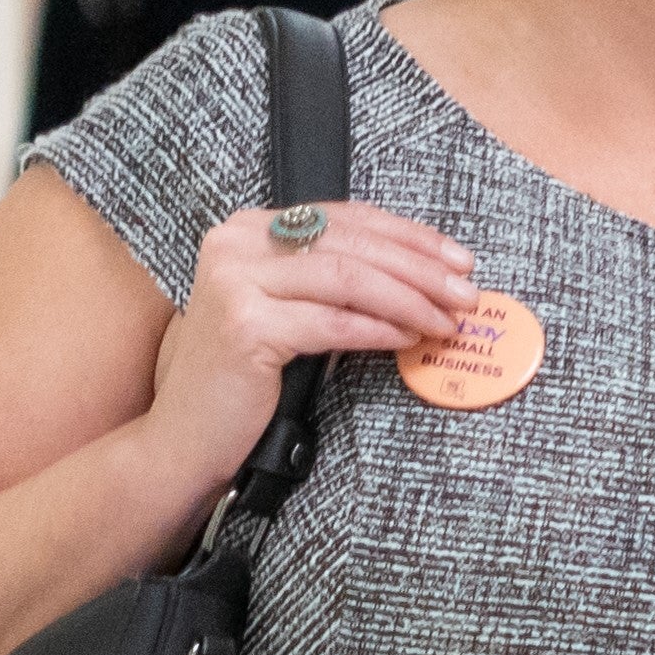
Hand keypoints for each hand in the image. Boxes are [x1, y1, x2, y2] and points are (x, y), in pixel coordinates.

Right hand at [148, 200, 472, 496]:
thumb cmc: (245, 378)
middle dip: (421, 269)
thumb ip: (334, 281)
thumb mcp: (289, 311)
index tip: (458, 260)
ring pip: (348, 278)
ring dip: (410, 300)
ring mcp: (235, 280)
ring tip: (447, 322)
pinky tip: (409, 340)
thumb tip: (424, 276)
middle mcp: (236, 243)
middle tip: (467, 294)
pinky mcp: (244, 325)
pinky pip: (332, 322)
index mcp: (251, 229)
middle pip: (351, 244)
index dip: (410, 236)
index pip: (346, 218)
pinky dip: (378, 330)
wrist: (186, 436)